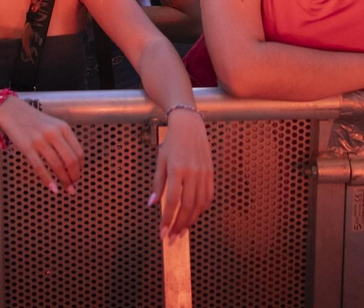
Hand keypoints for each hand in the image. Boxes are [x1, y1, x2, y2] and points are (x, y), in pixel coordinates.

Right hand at [0, 96, 83, 192]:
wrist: (12, 111)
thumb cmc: (33, 120)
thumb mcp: (53, 125)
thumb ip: (63, 139)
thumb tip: (72, 163)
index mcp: (63, 127)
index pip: (78, 151)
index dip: (81, 167)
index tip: (79, 174)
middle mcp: (54, 133)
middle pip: (70, 160)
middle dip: (74, 176)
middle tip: (73, 185)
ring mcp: (40, 140)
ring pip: (57, 166)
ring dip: (64, 180)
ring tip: (65, 188)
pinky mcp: (27, 147)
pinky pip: (40, 167)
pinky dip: (48, 180)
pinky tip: (53, 188)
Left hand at [152, 110, 213, 238]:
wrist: (189, 125)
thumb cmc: (172, 142)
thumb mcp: (160, 161)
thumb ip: (158, 184)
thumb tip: (152, 204)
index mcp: (177, 170)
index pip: (173, 201)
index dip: (168, 219)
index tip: (162, 233)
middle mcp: (192, 173)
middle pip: (187, 206)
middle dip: (179, 225)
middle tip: (172, 238)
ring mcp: (204, 174)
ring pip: (199, 204)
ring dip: (191, 220)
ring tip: (181, 231)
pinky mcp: (211, 173)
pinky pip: (208, 196)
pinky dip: (201, 209)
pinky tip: (194, 215)